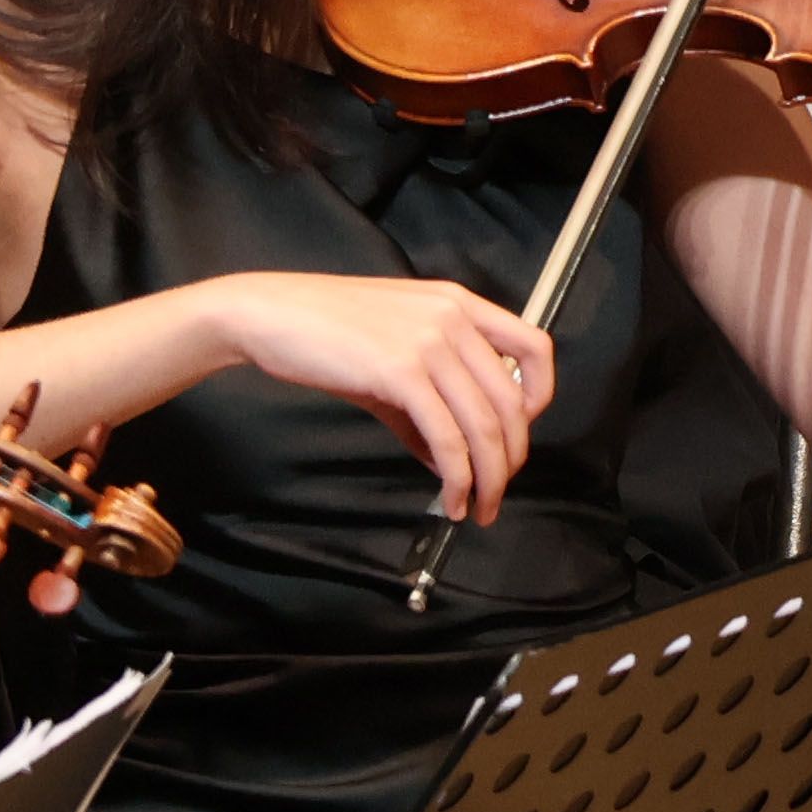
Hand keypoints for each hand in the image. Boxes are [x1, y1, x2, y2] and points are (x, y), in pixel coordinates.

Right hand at [204, 274, 559, 521]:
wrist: (270, 314)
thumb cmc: (326, 331)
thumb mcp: (393, 353)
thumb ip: (430, 400)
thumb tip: (449, 460)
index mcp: (459, 304)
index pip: (536, 347)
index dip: (540, 397)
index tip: (520, 433)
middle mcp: (453, 319)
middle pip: (513, 401)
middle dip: (511, 457)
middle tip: (498, 490)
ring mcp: (429, 343)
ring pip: (484, 426)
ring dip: (488, 479)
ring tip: (478, 507)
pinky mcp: (400, 373)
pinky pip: (447, 438)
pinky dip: (456, 478)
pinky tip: (450, 498)